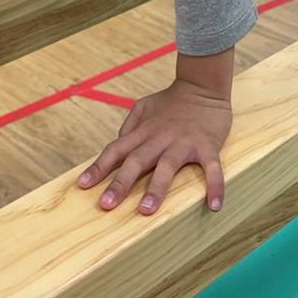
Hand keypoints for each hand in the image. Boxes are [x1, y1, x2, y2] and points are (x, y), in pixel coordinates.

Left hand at [77, 76, 232, 214]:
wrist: (203, 85)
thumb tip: (118, 146)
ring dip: (156, 188)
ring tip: (146, 211)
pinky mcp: (207, 145)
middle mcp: (160, 137)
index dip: (98, 167)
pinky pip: (211, 168)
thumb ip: (130, 127)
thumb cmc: (172, 101)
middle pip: (137, 161)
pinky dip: (214, 185)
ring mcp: (184, 141)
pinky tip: (214, 206)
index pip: (116, 150)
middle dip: (120, 183)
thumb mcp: (144, 107)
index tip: (83, 186)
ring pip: (167, 166)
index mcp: (144, 131)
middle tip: (106, 205)